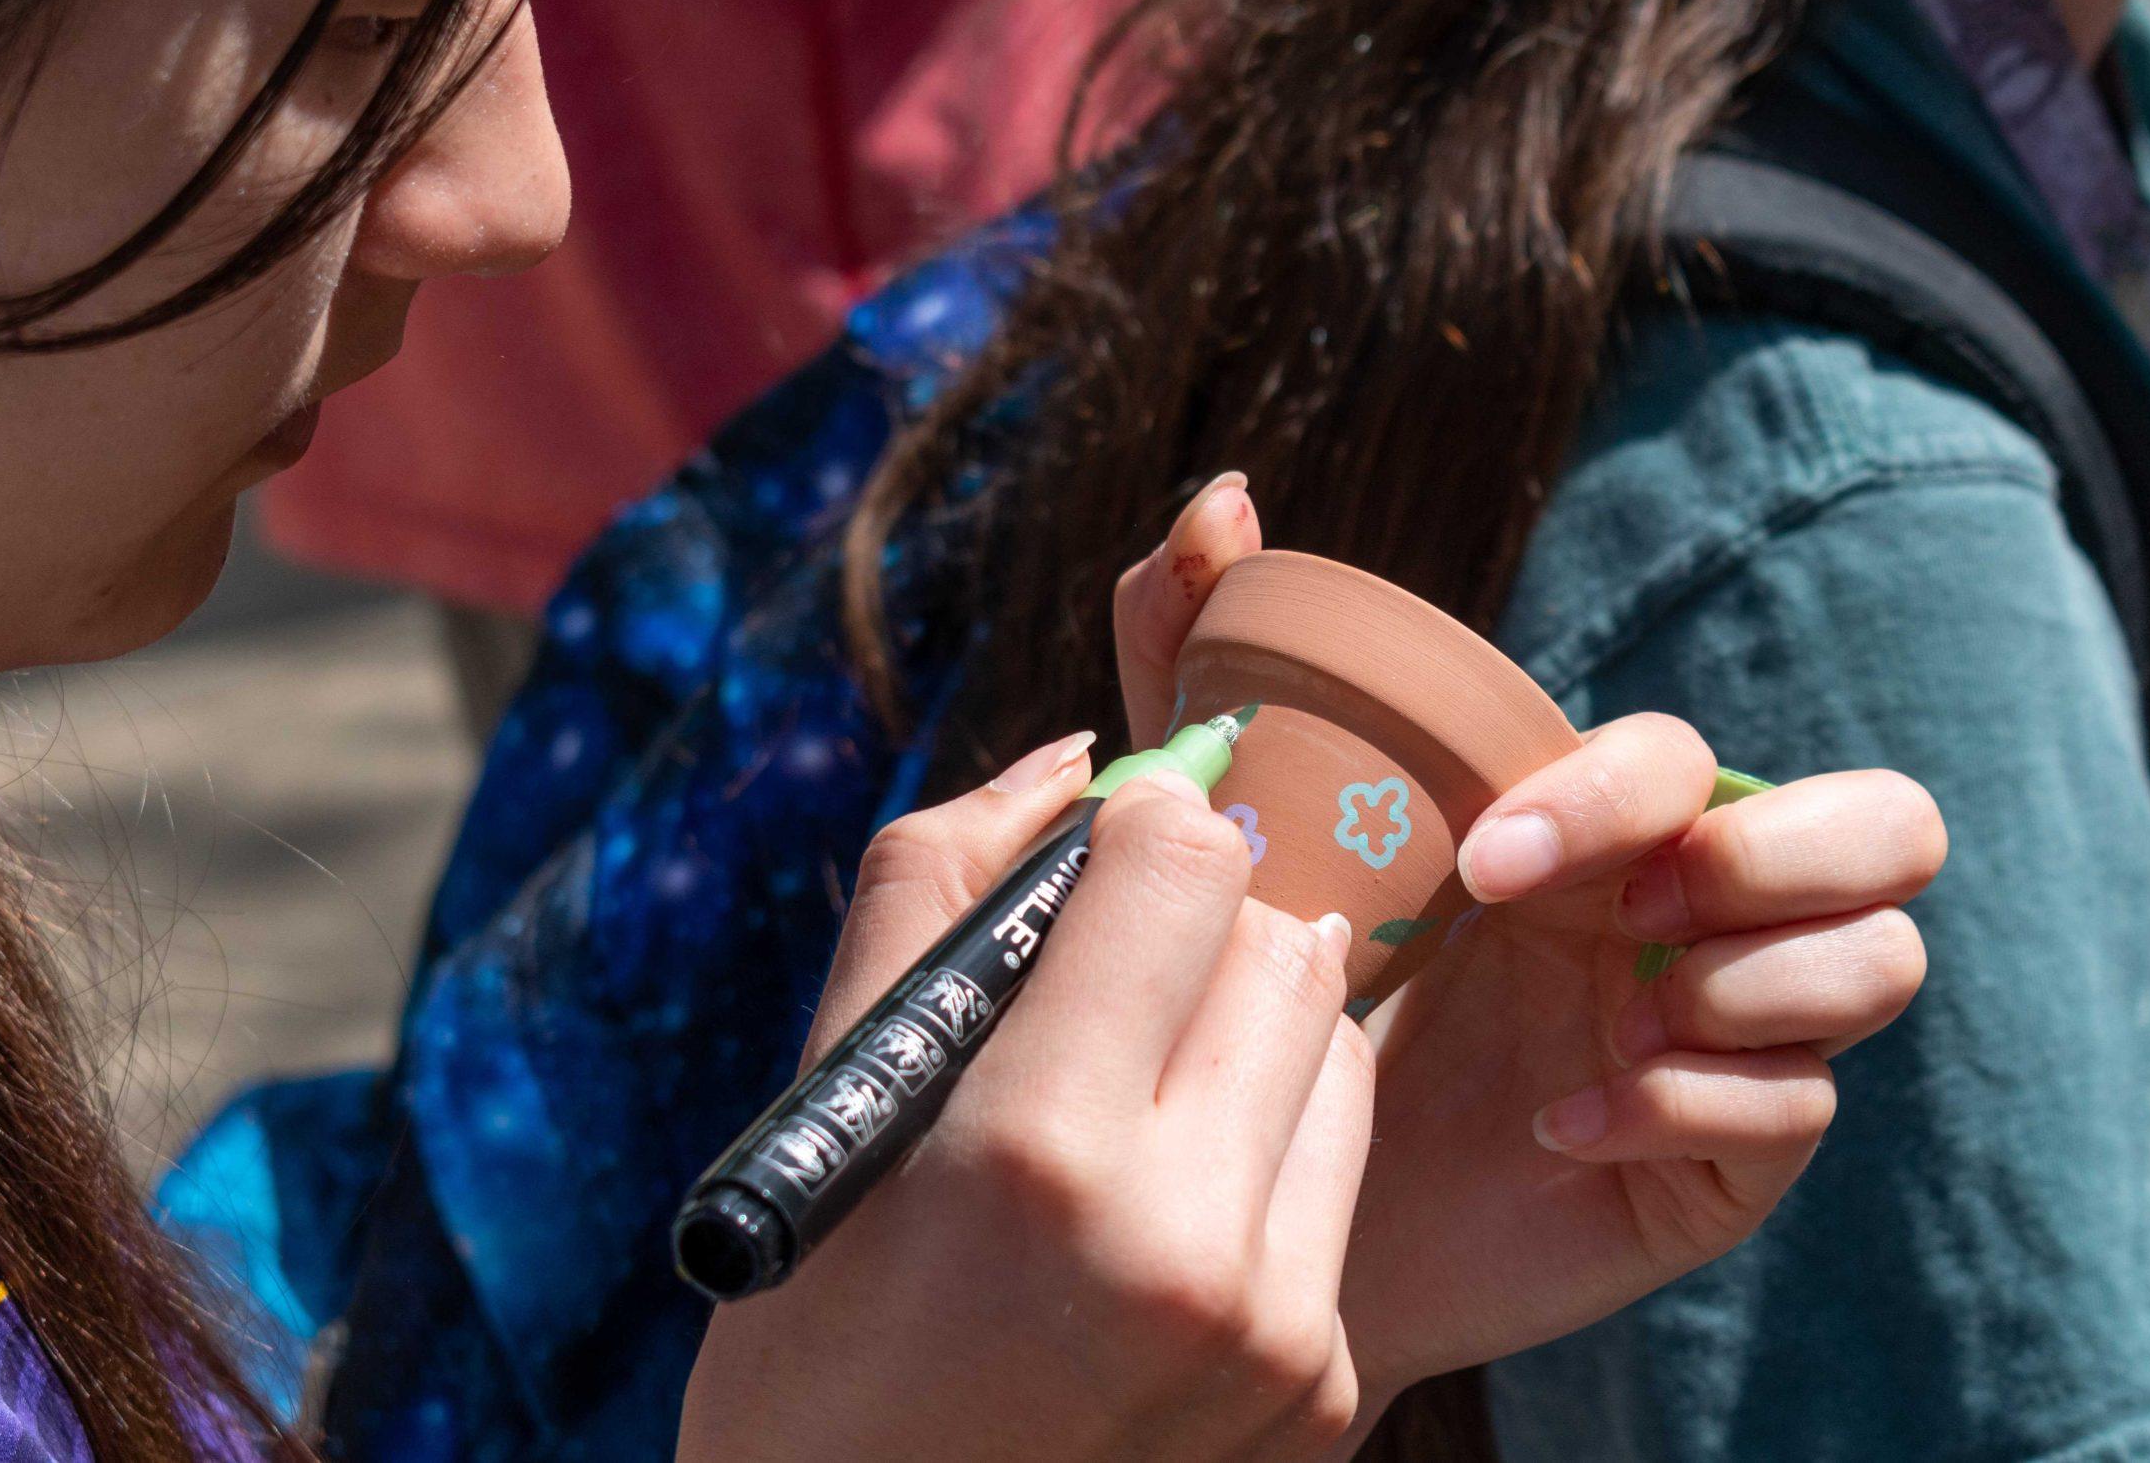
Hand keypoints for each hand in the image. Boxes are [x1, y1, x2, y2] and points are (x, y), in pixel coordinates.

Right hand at [679, 739, 1376, 1460]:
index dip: (1133, 829)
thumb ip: (940, 893)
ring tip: (1136, 1089)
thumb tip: (1071, 760)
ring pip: (1333, 1048)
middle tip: (1108, 974)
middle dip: (1195, 925)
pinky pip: (1337, 1176)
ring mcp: (1273, 1331)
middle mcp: (1182, 1245)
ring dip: (1249, 1025)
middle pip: (1278, 945)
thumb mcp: (829, 1105)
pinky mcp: (1324, 1390)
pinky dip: (1268, 1145)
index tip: (1095, 854)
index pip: (1178, 869)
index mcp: (1037, 1155)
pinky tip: (1168, 1198)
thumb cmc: (812, 1340)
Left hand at [1112, 479, 1940, 1430]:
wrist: (1264, 1185)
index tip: (1485, 861)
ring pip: (1880, 961)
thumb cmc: (1274, 987)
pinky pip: (1796, 1110)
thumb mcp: (1230, 822)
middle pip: (1890, 828)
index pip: (1695, 756)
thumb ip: (1203, 651)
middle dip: (1780, 856)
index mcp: (1601, 823)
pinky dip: (1687, 1105)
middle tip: (1632, 915)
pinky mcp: (1725, 1157)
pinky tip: (1555, 1126)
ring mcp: (1730, 1033)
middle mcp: (1693, 912)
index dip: (1619, 790)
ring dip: (1750, 989)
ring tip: (1596, 1032)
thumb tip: (1219, 497)